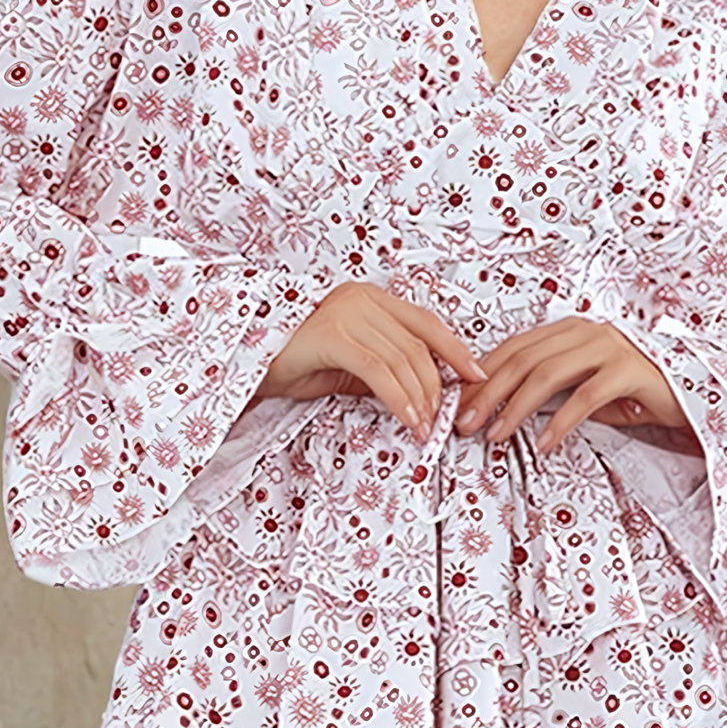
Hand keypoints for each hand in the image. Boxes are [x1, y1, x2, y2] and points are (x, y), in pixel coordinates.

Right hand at [247, 282, 487, 440]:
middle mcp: (362, 299)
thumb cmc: (297, 363)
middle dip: (437, 386)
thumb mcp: (351, 366)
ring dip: (420, 399)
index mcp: (371, 299)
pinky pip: (378, 370)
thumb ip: (386, 369)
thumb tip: (425, 393)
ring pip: (402, 359)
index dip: (456, 350)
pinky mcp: (332, 335)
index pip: (426, 323)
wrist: (250, 363)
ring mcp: (347, 313)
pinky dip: (398, 397)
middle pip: (418, 345)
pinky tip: (408, 419)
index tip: (476, 376)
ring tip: (426, 428)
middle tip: (444, 419)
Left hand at [453, 316, 692, 456]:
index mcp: (570, 331)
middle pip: (524, 358)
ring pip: (549, 374)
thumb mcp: (584, 388)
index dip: (483, 375)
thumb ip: (550, 389)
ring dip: (516, 407)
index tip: (460, 403)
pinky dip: (560, 422)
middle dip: (489, 392)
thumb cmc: (634, 393)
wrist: (690, 395)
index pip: (515, 347)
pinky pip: (586, 397)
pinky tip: (543, 444)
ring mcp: (609, 348)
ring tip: (495, 434)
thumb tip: (500, 408)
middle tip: (466, 422)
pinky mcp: (629, 371)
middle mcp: (587, 332)